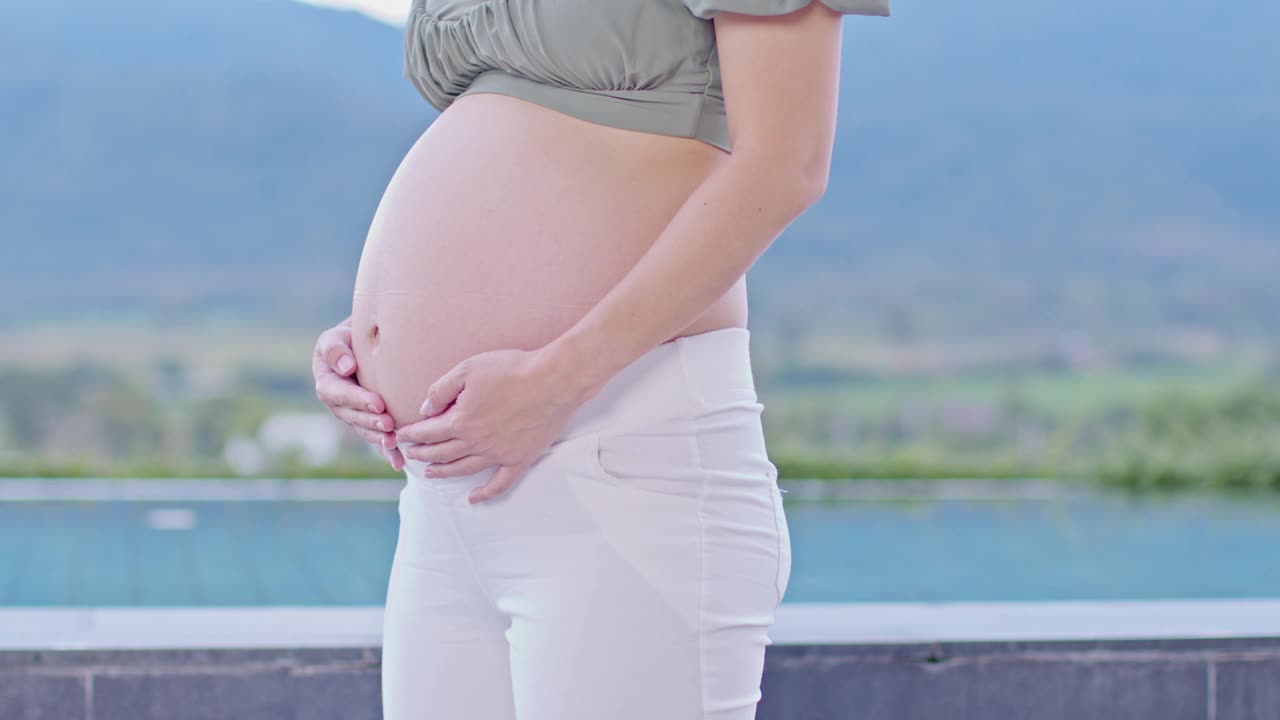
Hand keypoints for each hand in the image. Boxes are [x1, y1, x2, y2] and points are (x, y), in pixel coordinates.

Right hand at [312, 320, 404, 470]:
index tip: (378, 403)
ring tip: (394, 443)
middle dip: (371, 422)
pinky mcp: (366, 424)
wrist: (359, 348)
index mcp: (328, 385)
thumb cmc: (347, 340)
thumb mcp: (334, 338)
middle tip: (390, 425)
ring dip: (378, 439)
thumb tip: (345, 367)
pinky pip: (375, 439)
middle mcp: (338, 405)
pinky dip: (386, 452)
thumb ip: (334, 349)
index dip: (358, 400)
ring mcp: (352, 417)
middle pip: (353, 416)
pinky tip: (398, 463)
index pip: (341, 393)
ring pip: (365, 430)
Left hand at [394, 345, 596, 503]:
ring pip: (463, 469)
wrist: (553, 380)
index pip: (427, 432)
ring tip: (430, 473)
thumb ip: (441, 390)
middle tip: (410, 454)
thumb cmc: (512, 369)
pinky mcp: (519, 459)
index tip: (401, 436)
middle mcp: (475, 442)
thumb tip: (425, 410)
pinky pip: (499, 484)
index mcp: (460, 421)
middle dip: (422, 454)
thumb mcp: (468, 369)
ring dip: (443, 472)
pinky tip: (474, 499)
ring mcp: (498, 454)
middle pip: (441, 453)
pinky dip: (485, 494)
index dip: (411, 434)